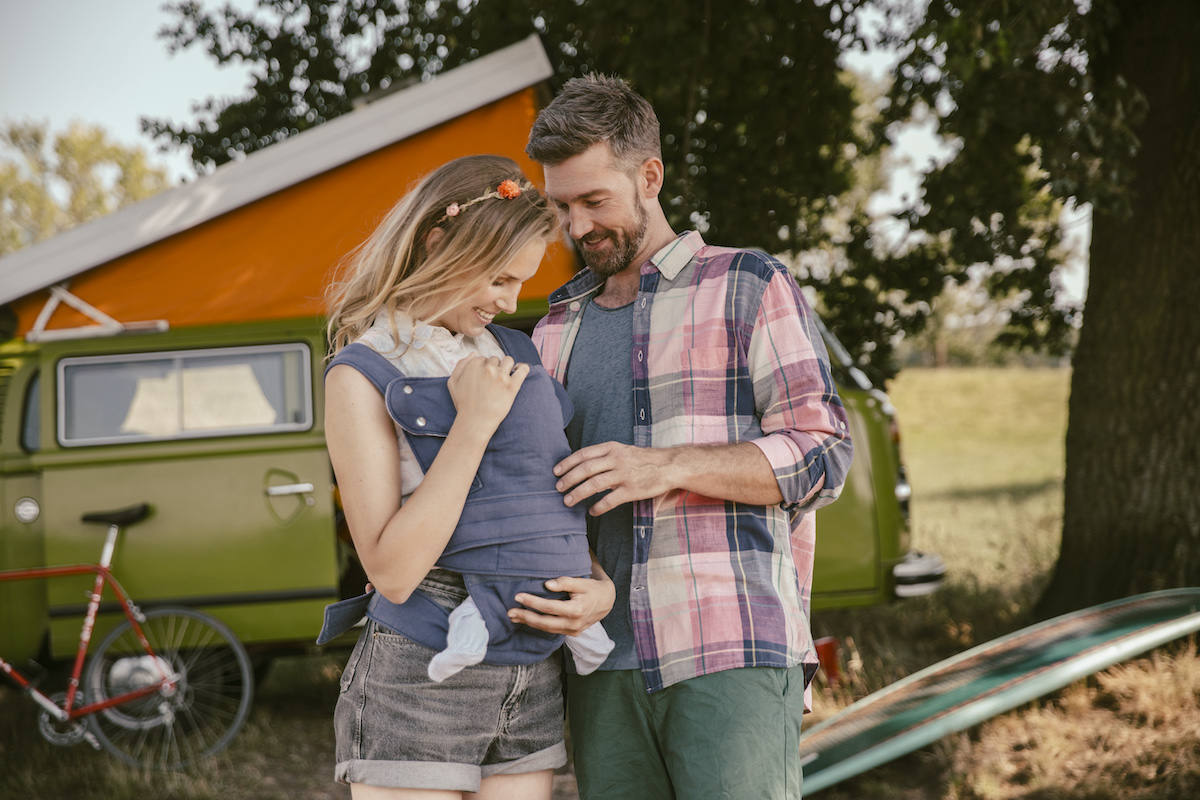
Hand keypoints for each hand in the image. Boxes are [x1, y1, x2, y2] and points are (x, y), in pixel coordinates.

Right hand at [447, 354, 529, 434]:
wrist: (475, 422)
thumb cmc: (464, 404)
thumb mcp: (453, 382)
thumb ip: (461, 364)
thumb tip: (474, 354)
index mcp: (474, 365)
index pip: (483, 358)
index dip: (484, 367)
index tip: (484, 377)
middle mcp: (488, 368)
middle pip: (495, 359)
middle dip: (495, 367)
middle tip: (493, 381)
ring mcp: (501, 376)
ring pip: (509, 361)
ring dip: (507, 366)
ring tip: (505, 376)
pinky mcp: (512, 385)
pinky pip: (523, 369)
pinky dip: (523, 368)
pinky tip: (518, 372)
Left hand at [507, 574, 615, 635]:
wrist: (607, 602)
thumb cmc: (592, 589)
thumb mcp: (582, 582)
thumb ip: (565, 582)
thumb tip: (547, 584)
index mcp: (576, 610)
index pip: (549, 607)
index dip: (532, 602)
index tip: (518, 596)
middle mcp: (574, 624)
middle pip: (544, 622)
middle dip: (526, 617)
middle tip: (510, 611)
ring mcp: (573, 631)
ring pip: (546, 629)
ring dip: (529, 623)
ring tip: (514, 616)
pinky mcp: (572, 633)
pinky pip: (552, 630)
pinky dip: (538, 625)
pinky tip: (527, 620)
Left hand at [554, 441, 675, 514]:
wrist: (669, 465)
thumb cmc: (643, 459)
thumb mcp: (623, 450)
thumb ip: (604, 457)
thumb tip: (582, 467)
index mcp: (612, 448)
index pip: (584, 454)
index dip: (568, 463)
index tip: (556, 471)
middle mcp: (616, 459)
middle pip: (586, 468)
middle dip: (569, 479)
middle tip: (557, 487)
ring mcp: (624, 475)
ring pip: (594, 484)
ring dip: (578, 493)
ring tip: (567, 501)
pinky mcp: (632, 490)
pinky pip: (610, 500)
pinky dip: (598, 506)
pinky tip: (592, 511)